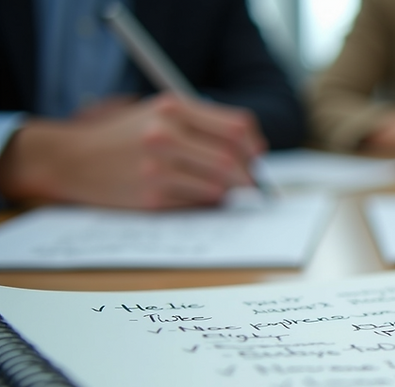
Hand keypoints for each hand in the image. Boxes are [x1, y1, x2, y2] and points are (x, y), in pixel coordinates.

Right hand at [0, 93, 265, 209]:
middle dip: (249, 175)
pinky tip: (195, 195)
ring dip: (228, 192)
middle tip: (251, 182)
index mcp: (173, 108)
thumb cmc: (122, 136)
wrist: (71, 159)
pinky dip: (206, 202)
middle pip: (233, 160)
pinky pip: (198, 203)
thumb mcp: (158, 113)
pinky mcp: (152, 196)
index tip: (257, 156)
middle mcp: (166, 135)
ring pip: (219, 186)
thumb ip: (201, 124)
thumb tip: (252, 148)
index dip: (254, 146)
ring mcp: (158, 167)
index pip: (236, 127)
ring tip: (222, 189)